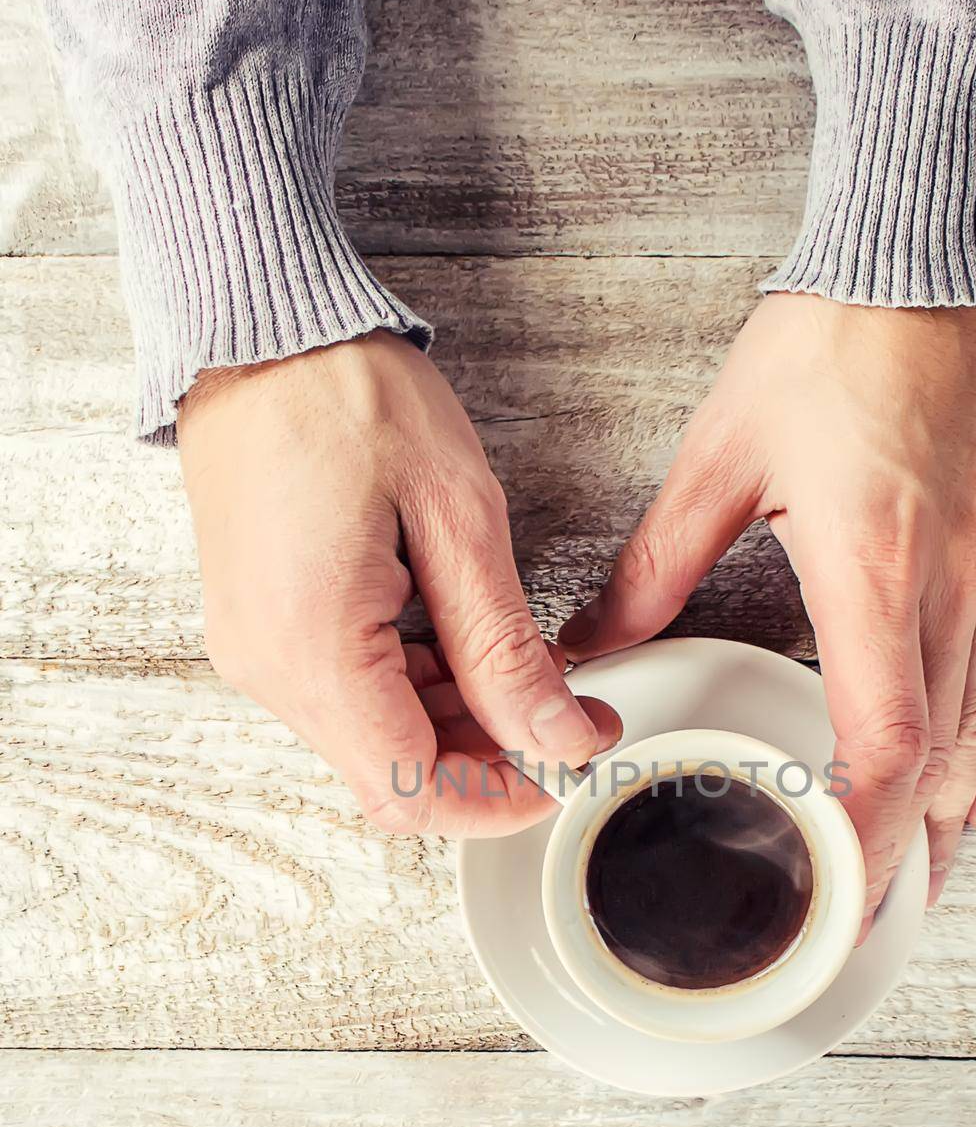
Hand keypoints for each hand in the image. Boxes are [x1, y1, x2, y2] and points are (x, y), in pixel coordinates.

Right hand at [180, 330, 619, 837]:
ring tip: (525, 664)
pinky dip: (416, 688)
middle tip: (567, 710)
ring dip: (458, 723)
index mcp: (313, 650)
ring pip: (374, 739)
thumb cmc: (347, 394)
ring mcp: (257, 648)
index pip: (414, 790)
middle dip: (491, 759)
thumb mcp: (457, 518)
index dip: (503, 799)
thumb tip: (553, 737)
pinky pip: (348, 694)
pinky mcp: (262, 626)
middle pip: (392, 775)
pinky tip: (464, 641)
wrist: (256, 327)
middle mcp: (269, 667)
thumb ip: (503, 649)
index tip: (568, 763)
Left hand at [559, 295, 975, 932]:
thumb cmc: (829, 347)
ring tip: (931, 877)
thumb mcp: (721, 457)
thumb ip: (654, 567)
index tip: (840, 886)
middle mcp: (950, 582)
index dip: (869, 830)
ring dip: (962, 813)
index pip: (886, 740)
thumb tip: (589, 641)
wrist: (928, 259)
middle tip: (873, 912)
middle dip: (910, 849)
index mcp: (871, 567)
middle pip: (944, 758)